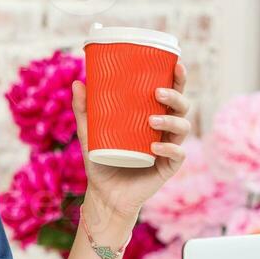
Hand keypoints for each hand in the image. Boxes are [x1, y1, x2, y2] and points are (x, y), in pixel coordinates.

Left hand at [71, 61, 192, 220]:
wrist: (104, 194)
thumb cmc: (101, 160)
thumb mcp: (89, 133)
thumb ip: (84, 110)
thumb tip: (77, 82)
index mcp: (152, 116)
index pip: (170, 94)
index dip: (178, 79)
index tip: (176, 64)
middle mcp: (165, 130)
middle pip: (182, 107)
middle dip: (175, 96)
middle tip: (158, 93)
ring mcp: (169, 147)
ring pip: (183, 128)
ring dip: (171, 121)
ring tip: (152, 120)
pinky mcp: (168, 167)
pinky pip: (177, 155)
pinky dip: (169, 149)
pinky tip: (156, 147)